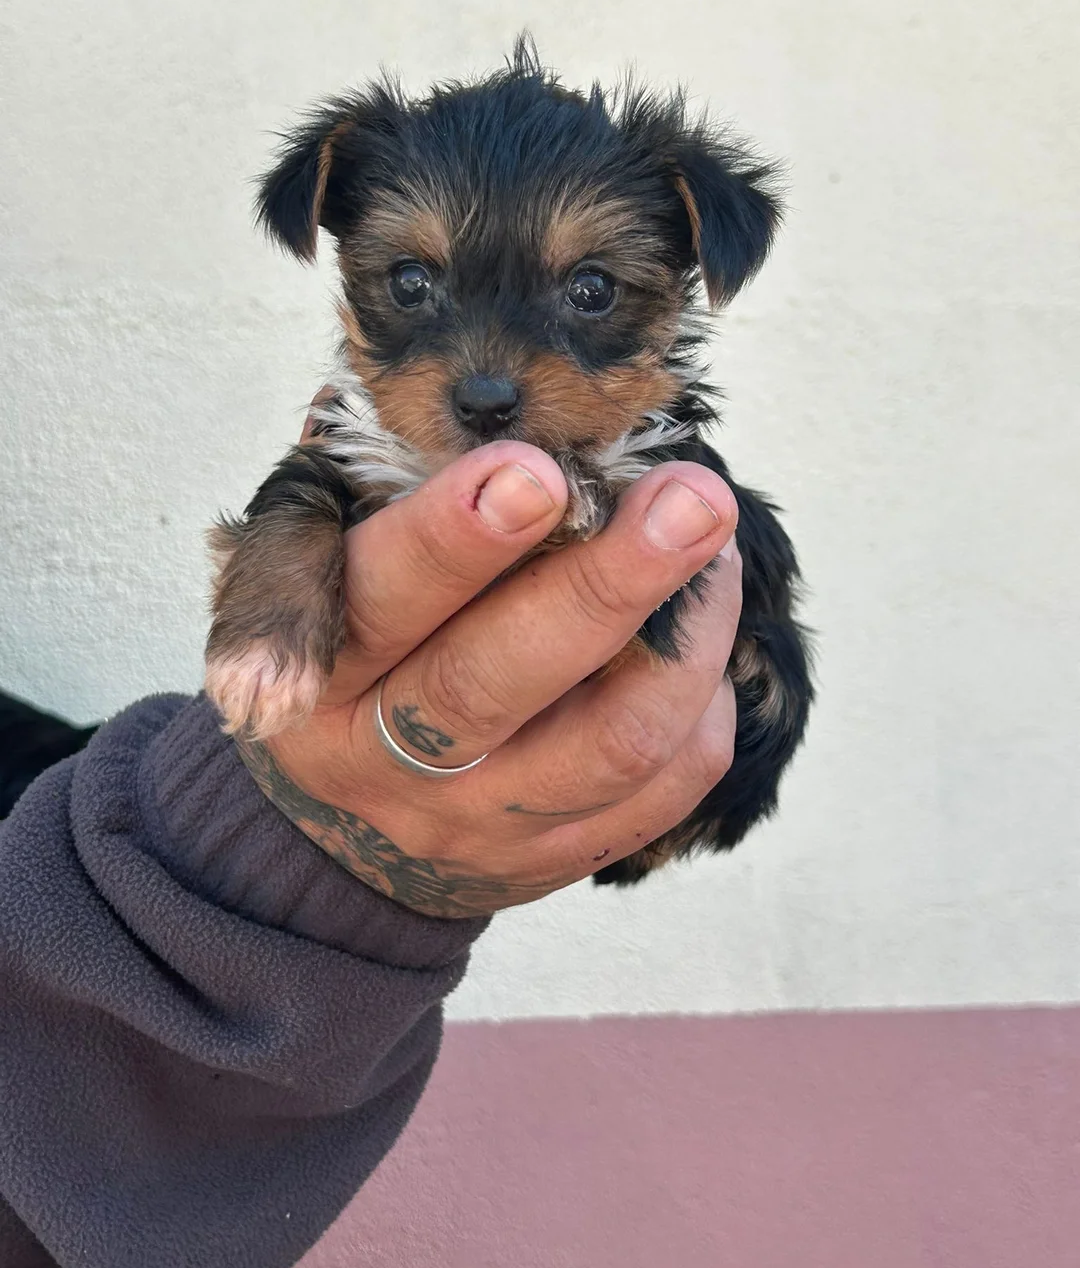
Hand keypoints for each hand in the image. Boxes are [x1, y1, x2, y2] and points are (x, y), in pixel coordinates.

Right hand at [237, 427, 741, 917]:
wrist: (337, 825)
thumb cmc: (345, 648)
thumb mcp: (311, 565)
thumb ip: (370, 492)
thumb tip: (488, 407)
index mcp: (320, 669)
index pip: (381, 601)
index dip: (455, 539)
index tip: (536, 472)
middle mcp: (385, 760)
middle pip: (497, 680)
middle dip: (606, 583)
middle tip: (693, 500)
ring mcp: (473, 824)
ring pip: (606, 745)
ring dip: (684, 642)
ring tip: (718, 552)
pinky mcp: (546, 860)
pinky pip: (657, 794)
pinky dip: (700, 710)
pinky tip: (699, 645)